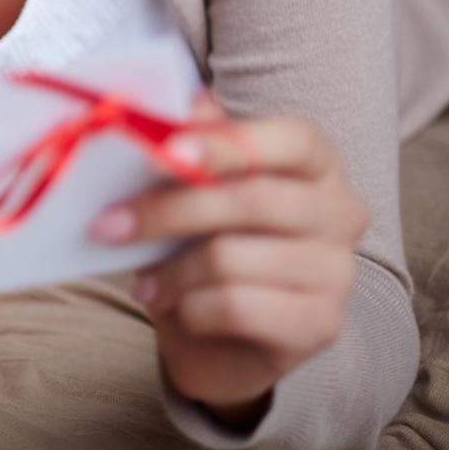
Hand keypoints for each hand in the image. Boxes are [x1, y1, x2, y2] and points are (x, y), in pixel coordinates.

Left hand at [88, 92, 367, 424]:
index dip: (226, 144)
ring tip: (146, 281)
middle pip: (249, 200)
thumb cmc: (207, 243)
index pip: (290, 139)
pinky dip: (191, 308)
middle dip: (166, 212)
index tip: (167, 151)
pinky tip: (176, 307)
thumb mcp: (195, 188)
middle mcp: (340, 211)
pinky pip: (237, 306)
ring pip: (232, 258)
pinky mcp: (321, 324)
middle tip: (108, 225)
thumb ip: (189, 144)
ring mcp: (338, 271)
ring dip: (171, 271)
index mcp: (316, 162)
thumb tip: (165, 111)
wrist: (225, 337)